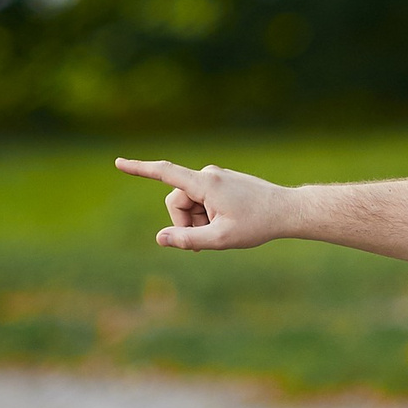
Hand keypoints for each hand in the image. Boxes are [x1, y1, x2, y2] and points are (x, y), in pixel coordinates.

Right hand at [113, 158, 293, 249]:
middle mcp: (208, 175)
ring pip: (190, 203)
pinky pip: (203, 201)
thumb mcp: (221, 238)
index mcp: (205, 183)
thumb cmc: (258, 224)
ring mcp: (216, 178)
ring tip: (221, 233)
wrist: (288, 210)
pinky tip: (227, 225)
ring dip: (197, 221)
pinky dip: (207, 216)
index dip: (140, 169)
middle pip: (177, 201)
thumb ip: (188, 240)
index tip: (119, 163)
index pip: (165, 172)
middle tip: (204, 243)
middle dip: (184, 223)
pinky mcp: (223, 183)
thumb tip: (160, 239)